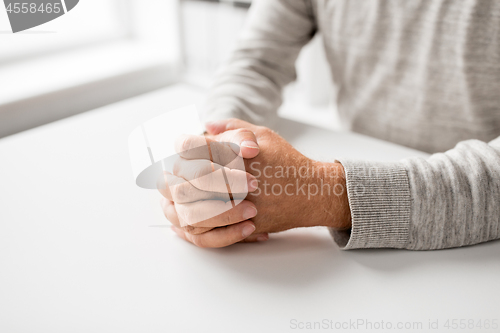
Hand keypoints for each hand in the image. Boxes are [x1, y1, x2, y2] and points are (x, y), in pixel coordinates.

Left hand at [161, 119, 350, 247]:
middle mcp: (232, 180)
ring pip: (188, 209)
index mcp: (234, 154)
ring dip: (176, 201)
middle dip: (172, 175)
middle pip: (182, 179)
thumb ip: (232, 127)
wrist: (312, 192)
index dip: (180, 146)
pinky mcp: (241, 225)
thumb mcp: (262, 134)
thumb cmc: (286, 161)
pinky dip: (190, 225)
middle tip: (171, 173)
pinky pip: (206, 232)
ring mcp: (236, 205)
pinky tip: (185, 217)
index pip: (190, 147)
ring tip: (174, 195)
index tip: (180, 148)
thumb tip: (205, 126)